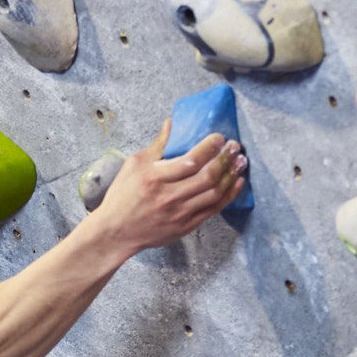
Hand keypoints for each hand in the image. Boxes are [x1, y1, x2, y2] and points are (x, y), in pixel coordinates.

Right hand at [89, 119, 246, 255]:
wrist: (116, 232)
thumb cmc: (122, 197)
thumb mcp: (133, 165)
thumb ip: (157, 145)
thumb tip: (171, 123)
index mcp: (154, 178)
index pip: (190, 160)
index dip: (209, 147)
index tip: (219, 138)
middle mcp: (169, 196)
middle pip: (207, 177)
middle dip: (225, 159)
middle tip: (235, 147)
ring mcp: (179, 214)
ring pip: (214, 194)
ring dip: (231, 176)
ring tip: (240, 162)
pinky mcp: (185, 226)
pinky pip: (213, 210)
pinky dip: (229, 195)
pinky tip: (237, 183)